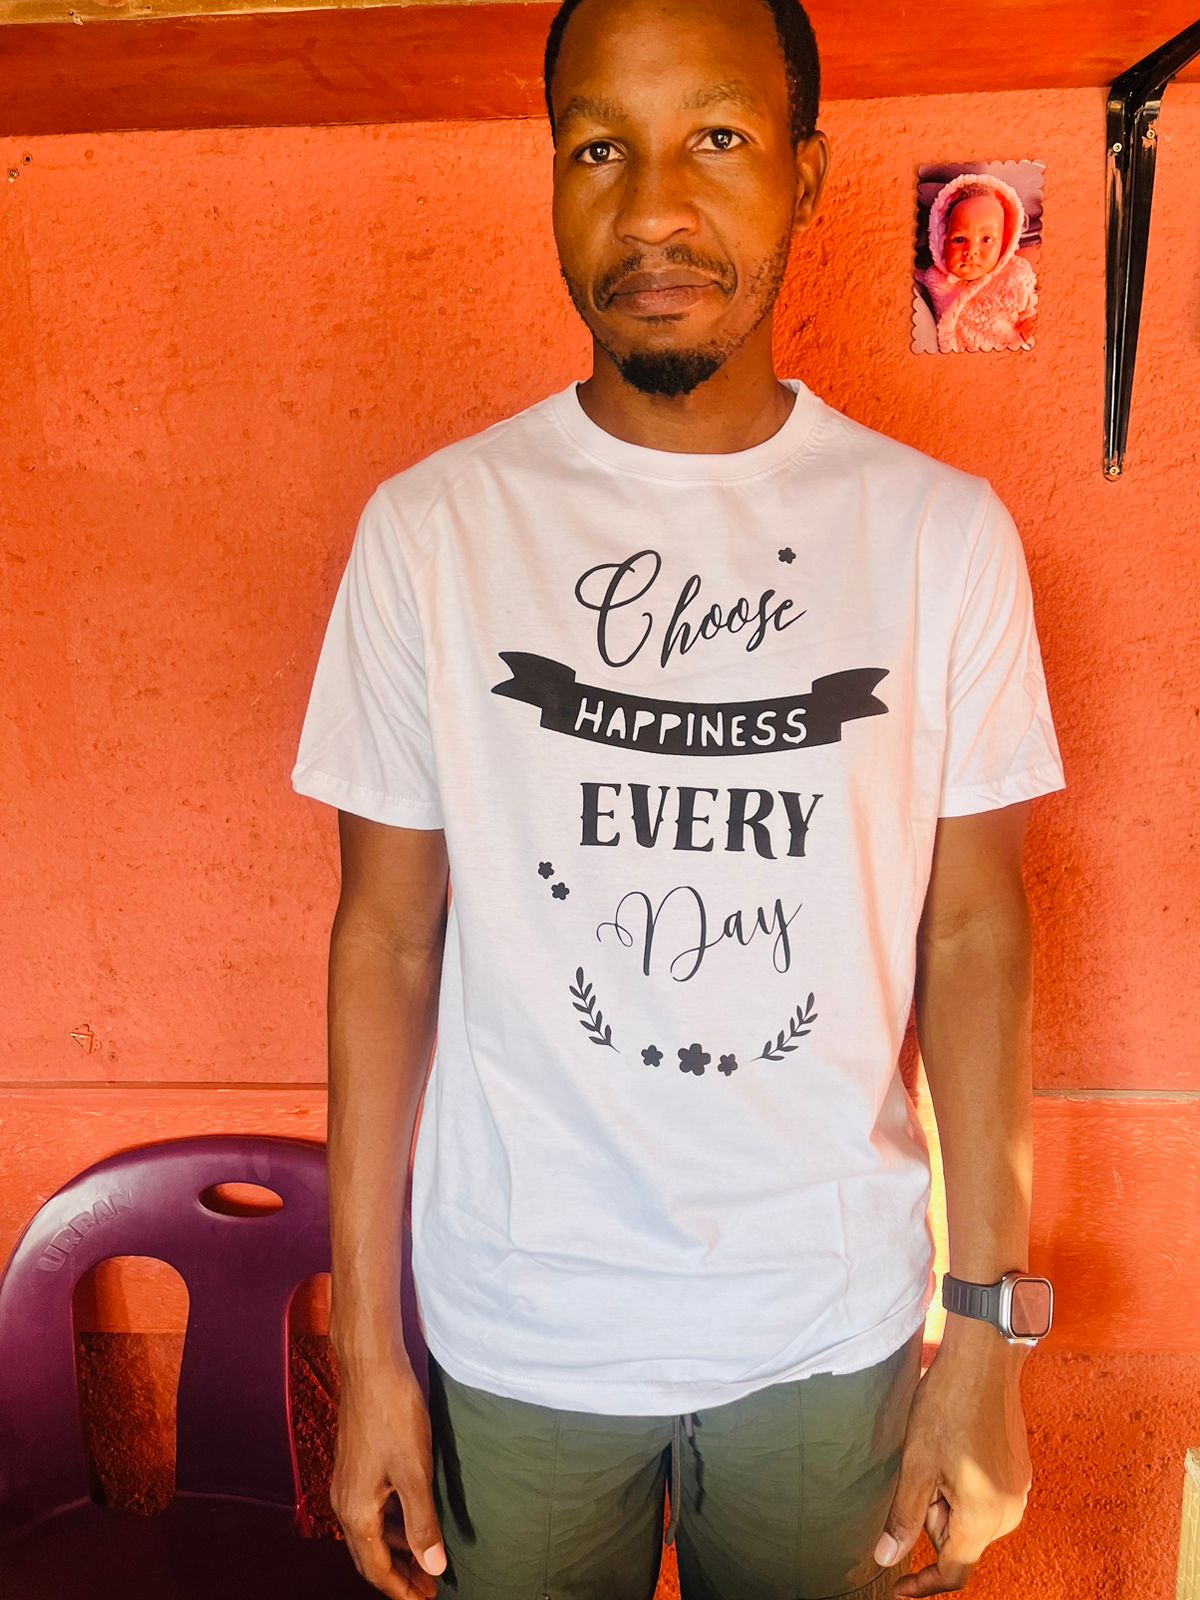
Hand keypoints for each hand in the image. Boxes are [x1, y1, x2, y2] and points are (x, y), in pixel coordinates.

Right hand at [330, 1353, 447, 1598]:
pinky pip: (372, 1508)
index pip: (375, 1569)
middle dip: (398, 1574)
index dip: (400, 1589)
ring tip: (425, 1559)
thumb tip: (432, 1569)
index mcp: (355, 1512)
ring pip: (371, 1531)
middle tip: (427, 1588)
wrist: (371, 1367)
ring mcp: (348, 1482)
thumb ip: (423, 1523)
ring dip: (397, 1548)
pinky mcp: (355, 1464)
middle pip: (369, 1555)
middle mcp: (344, 1502)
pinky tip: (412, 1517)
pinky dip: (392, 1522)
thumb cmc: (392, 1415)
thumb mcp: (415, 1472)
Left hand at [872, 1326, 1032, 1594]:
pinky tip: (953, 1450)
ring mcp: (1019, 1491)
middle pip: (961, 1540)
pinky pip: (987, 1497)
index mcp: (983, 1517)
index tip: (896, 1588)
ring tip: (936, 1456)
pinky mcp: (1019, 1472)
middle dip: (934, 1519)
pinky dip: (964, 1486)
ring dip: (948, 1500)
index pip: (954, 1571)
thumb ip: (904, 1517)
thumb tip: (887, 1558)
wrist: (984, 1360)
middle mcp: (1009, 1512)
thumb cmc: (947, 1406)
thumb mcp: (916, 1463)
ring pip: (972, 1518)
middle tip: (919, 1473)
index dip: (923, 1584)